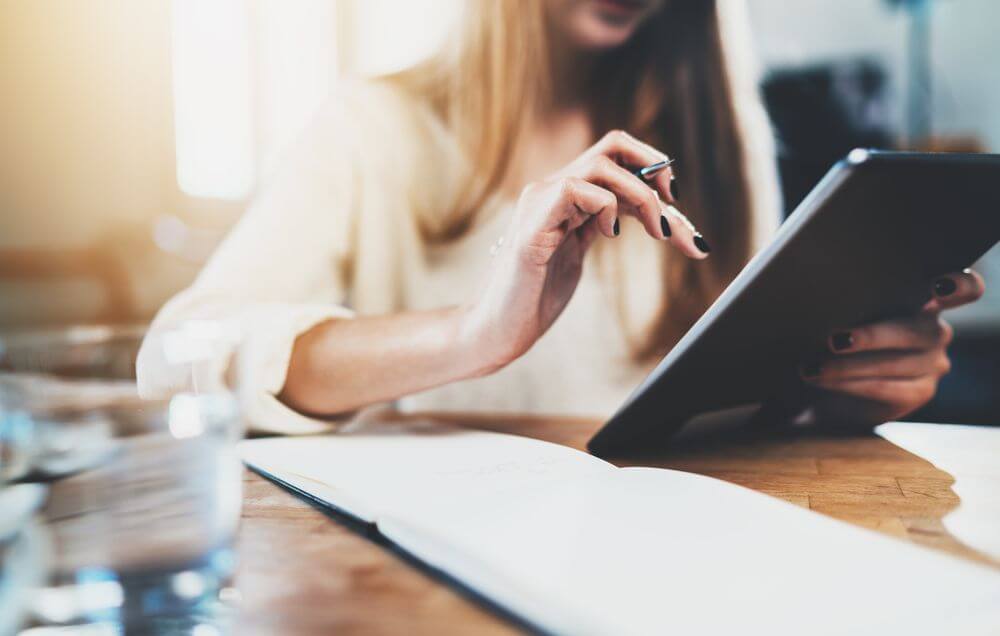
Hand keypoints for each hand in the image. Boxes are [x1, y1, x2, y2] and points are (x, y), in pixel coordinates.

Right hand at [460, 130, 709, 372]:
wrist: (499, 330)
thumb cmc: (537, 297)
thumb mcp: (580, 253)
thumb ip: (604, 225)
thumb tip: (659, 216)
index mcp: (567, 195)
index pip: (618, 160)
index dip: (655, 173)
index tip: (678, 206)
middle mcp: (553, 190)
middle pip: (613, 145)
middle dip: (655, 168)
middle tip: (674, 204)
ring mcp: (539, 202)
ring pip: (602, 164)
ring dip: (641, 194)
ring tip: (656, 231)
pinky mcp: (532, 225)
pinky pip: (575, 189)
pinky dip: (606, 207)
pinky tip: (607, 235)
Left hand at [802, 269, 984, 423]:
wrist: (832, 385)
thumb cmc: (837, 336)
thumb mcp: (846, 314)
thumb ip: (851, 301)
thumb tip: (820, 295)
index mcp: (924, 298)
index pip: (964, 288)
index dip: (958, 286)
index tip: (935, 288)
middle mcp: (935, 329)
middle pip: (913, 330)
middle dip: (870, 336)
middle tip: (833, 339)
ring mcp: (932, 362)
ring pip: (893, 363)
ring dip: (847, 366)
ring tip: (811, 367)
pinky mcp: (920, 392)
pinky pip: (885, 388)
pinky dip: (848, 384)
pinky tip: (822, 380)